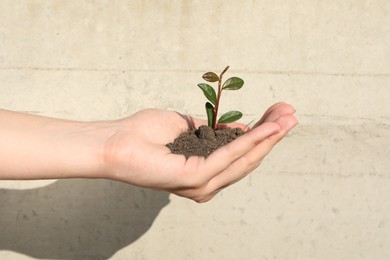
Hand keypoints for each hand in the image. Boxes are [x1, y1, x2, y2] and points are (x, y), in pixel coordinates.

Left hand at [103, 102, 296, 201]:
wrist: (114, 141)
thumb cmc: (144, 134)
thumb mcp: (188, 127)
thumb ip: (214, 132)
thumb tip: (242, 127)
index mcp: (205, 171)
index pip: (241, 153)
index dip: (262, 133)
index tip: (279, 113)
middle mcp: (207, 182)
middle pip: (248, 157)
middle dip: (272, 134)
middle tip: (291, 113)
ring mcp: (202, 184)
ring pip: (244, 158)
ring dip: (268, 136)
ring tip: (286, 117)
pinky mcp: (196, 179)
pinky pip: (229, 156)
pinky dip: (249, 140)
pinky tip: (265, 127)